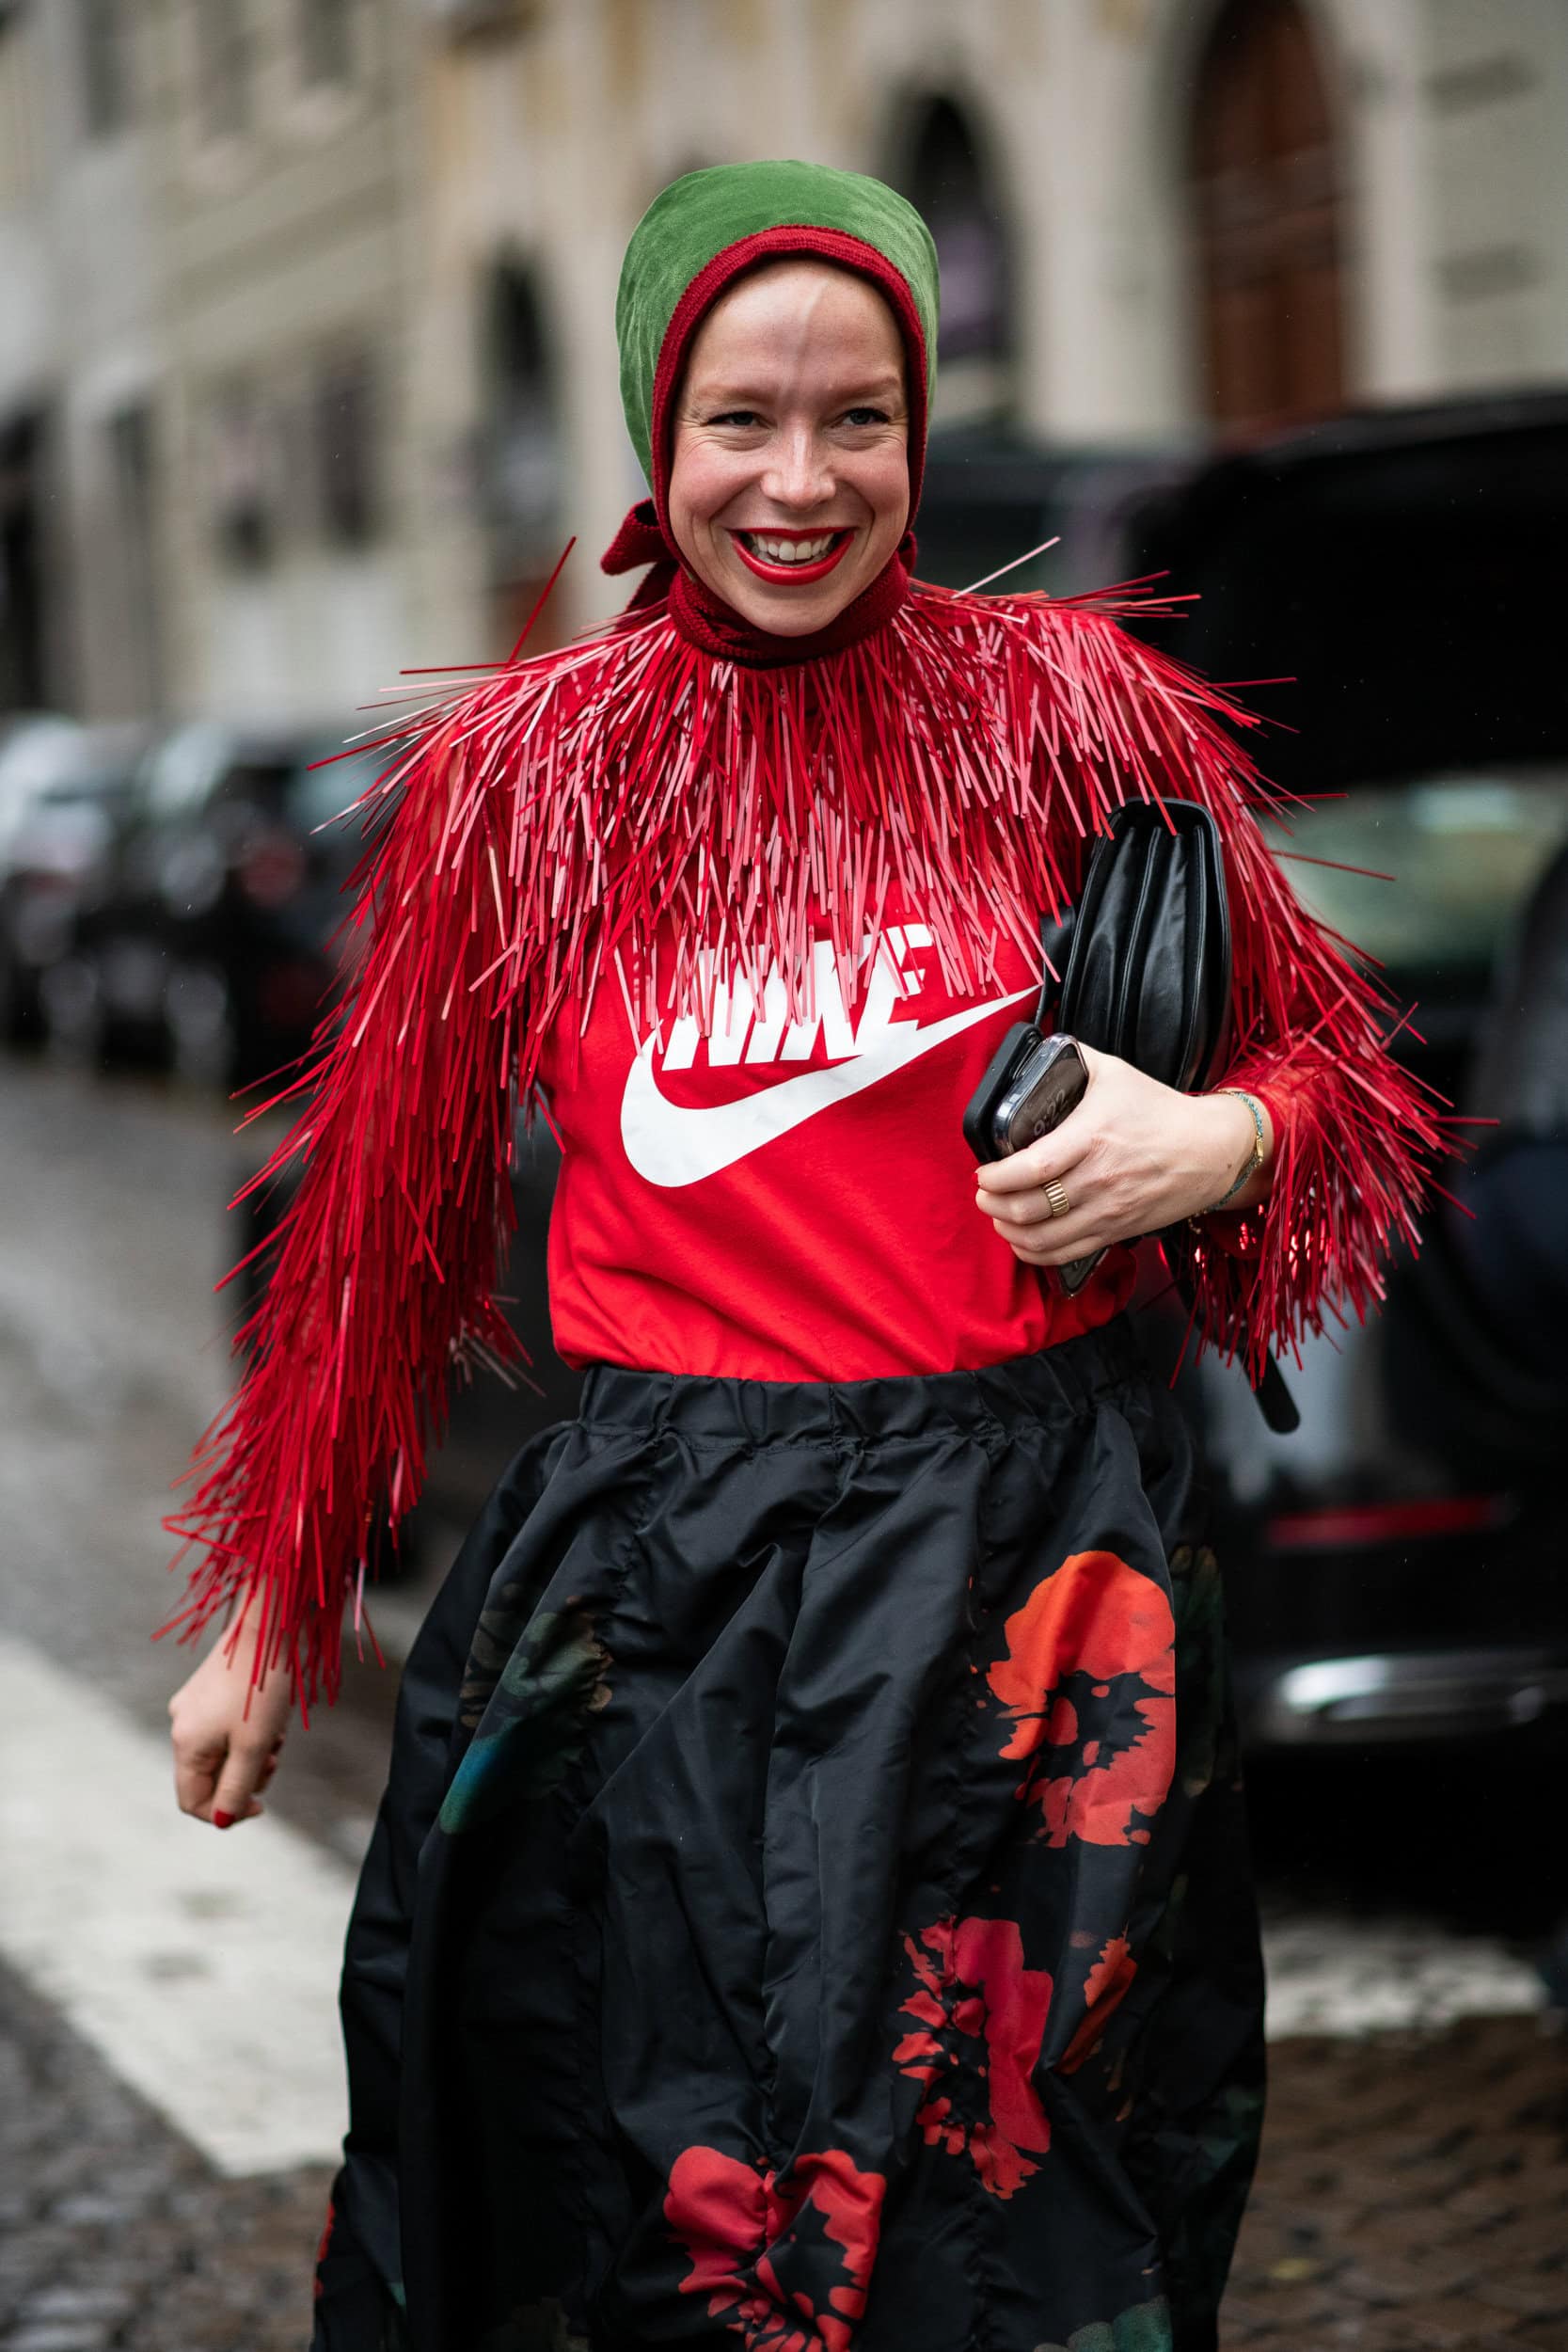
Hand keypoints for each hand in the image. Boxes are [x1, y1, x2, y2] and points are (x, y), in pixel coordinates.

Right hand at [168, 1611, 293, 1828]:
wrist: (266, 1627)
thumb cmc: (261, 1688)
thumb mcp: (253, 1748)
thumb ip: (235, 1789)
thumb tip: (222, 1820)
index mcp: (185, 1743)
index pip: (192, 1800)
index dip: (225, 1812)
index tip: (261, 1806)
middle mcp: (181, 1725)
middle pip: (210, 1776)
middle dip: (245, 1776)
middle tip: (273, 1759)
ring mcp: (193, 1706)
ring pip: (222, 1751)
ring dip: (252, 1753)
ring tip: (276, 1732)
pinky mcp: (208, 1691)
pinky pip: (226, 1728)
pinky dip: (249, 1732)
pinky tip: (272, 1715)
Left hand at [974, 1045, 1270, 1268]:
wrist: (1210, 1150)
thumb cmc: (1161, 1111)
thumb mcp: (1115, 1072)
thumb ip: (1074, 1059)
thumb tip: (1039, 1051)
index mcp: (1093, 1138)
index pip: (1033, 1167)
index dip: (997, 1177)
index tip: (983, 1172)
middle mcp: (1098, 1180)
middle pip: (1031, 1209)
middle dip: (993, 1204)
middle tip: (983, 1193)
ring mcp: (1107, 1211)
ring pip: (1043, 1239)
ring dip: (1009, 1230)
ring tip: (997, 1214)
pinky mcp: (1115, 1232)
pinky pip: (1065, 1255)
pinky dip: (1035, 1252)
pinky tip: (1022, 1239)